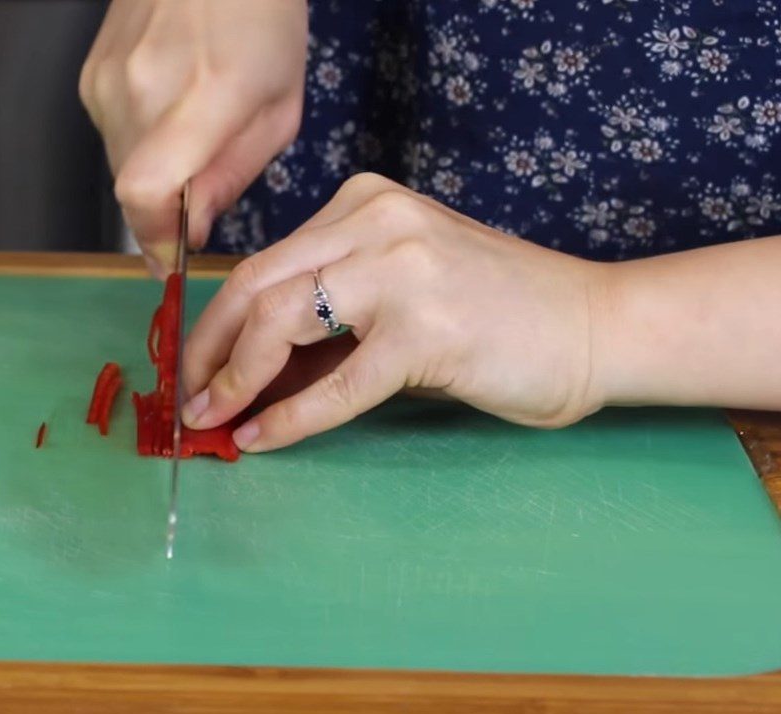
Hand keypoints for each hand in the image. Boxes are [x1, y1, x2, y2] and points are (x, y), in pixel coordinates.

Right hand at [79, 0, 306, 275]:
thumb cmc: (268, 29)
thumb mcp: (278, 114)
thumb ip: (232, 177)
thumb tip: (191, 230)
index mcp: (202, 99)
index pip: (145, 193)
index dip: (155, 239)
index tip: (174, 262)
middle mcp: (139, 90)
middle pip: (133, 192)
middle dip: (166, 215)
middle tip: (201, 204)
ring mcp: (106, 79)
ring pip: (121, 167)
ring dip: (156, 180)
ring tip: (195, 144)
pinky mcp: (91, 73)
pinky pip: (113, 137)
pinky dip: (142, 149)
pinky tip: (173, 119)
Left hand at [181, 173, 608, 451]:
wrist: (593, 327)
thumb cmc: (500, 314)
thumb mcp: (404, 293)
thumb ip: (336, 316)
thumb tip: (256, 369)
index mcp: (368, 205)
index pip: (268, 263)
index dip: (216, 321)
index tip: (197, 365)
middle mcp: (378, 223)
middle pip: (256, 286)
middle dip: (208, 351)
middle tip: (189, 400)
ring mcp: (402, 271)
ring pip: (280, 323)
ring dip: (234, 379)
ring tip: (212, 420)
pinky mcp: (425, 330)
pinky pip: (335, 382)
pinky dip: (290, 417)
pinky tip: (261, 439)